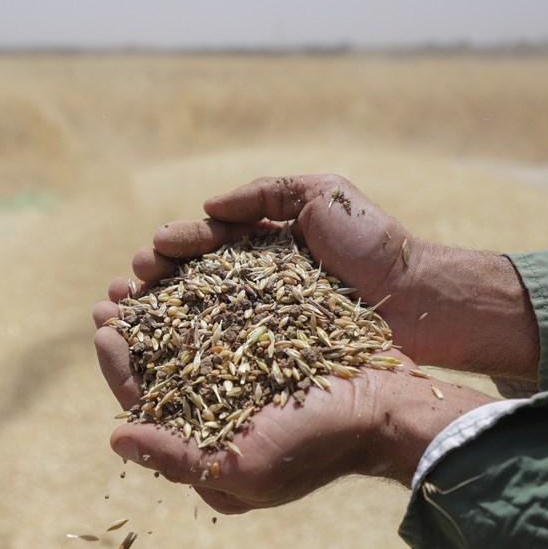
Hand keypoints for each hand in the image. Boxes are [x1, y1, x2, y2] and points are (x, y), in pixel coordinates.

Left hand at [93, 300, 492, 513]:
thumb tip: (115, 437)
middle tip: (110, 296)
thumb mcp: (241, 469)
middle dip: (134, 325)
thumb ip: (175, 457)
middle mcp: (221, 394)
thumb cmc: (316, 446)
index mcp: (206, 432)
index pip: (147, 398)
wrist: (387, 408)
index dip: (118, 364)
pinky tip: (188, 258)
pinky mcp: (271, 327)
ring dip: (164, 295)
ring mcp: (246, 358)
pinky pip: (229, 301)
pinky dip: (204, 280)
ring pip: (191, 323)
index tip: (102, 331)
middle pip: (162, 357)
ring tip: (143, 266)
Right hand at [128, 175, 538, 377]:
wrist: (420, 299)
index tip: (150, 253)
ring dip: (161, 317)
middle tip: (128, 285)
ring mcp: (266, 321)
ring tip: (127, 316)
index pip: (210, 241)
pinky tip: (161, 351)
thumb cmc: (374, 242)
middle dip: (158, 280)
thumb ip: (266, 191)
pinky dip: (191, 349)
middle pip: (196, 279)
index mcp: (265, 245)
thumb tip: (208, 206)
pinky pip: (229, 350)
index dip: (178, 245)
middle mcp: (259, 284)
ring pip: (203, 316)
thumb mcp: (323, 194)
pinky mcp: (277, 356)